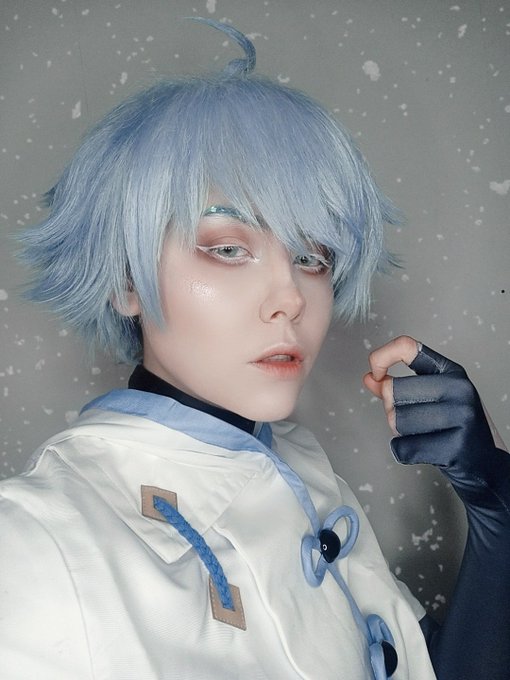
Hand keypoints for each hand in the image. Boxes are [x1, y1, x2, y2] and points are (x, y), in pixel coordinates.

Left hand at [363, 336, 509, 507]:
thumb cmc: (454, 428)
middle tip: (414, 421)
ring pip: (397, 421)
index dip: (381, 357)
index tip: (376, 373)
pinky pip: (404, 448)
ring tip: (424, 435)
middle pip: (393, 392)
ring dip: (400, 433)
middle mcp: (459, 388)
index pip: (406, 347)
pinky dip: (404, 452)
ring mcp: (461, 417)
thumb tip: (369, 378)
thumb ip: (398, 387)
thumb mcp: (432, 399)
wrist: (486, 464)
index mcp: (451, 371)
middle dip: (392, 410)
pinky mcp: (456, 447)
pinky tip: (426, 450)